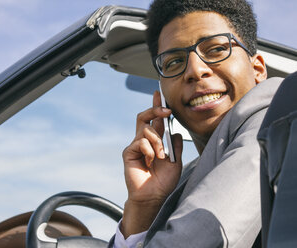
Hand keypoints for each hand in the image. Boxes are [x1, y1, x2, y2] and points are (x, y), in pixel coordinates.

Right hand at [121, 91, 182, 236]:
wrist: (153, 196)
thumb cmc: (164, 181)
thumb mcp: (176, 160)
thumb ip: (175, 145)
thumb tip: (176, 131)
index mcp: (155, 141)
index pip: (155, 119)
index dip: (156, 106)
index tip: (158, 93)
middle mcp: (144, 140)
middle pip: (144, 116)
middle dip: (155, 109)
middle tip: (166, 111)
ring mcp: (136, 146)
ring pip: (146, 129)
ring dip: (157, 141)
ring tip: (161, 156)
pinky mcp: (129, 152)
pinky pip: (140, 142)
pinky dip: (150, 151)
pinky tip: (151, 162)